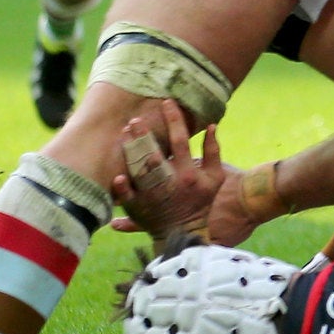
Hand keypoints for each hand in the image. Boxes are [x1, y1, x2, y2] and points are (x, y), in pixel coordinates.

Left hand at [110, 98, 233, 245]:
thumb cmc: (201, 201)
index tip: (167, 102)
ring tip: (124, 133)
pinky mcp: (139, 207)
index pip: (180, 140)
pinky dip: (122, 185)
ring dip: (130, 150)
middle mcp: (170, 182)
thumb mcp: (215, 178)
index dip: (174, 119)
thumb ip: (213, 151)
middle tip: (136, 119)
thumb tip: (211, 125)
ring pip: (138, 168)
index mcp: (188, 172)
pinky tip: (118, 172)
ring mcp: (153, 195)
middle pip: (154, 152)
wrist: (185, 232)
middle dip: (144, 133)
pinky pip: (127, 195)